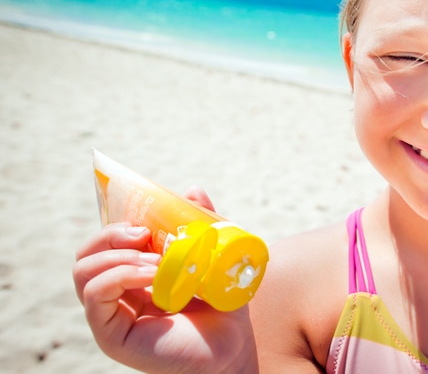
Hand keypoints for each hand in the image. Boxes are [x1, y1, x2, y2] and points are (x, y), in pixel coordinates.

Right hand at [73, 187, 256, 372]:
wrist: (235, 346)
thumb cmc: (223, 306)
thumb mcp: (212, 256)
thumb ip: (200, 224)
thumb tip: (192, 189)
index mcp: (132, 277)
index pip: (103, 244)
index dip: (115, 224)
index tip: (144, 219)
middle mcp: (116, 296)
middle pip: (86, 254)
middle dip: (110, 234)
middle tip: (143, 234)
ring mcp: (111, 317)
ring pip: (83, 271)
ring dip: (117, 255)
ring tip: (153, 259)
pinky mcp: (112, 336)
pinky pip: (96, 296)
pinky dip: (121, 275)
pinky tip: (151, 274)